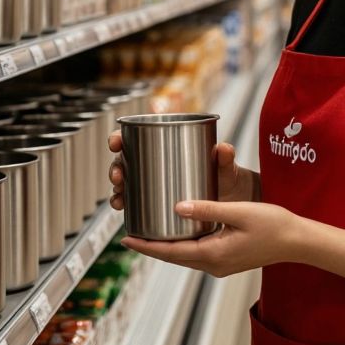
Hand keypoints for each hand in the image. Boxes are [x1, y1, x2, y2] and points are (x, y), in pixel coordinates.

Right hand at [108, 134, 258, 210]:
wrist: (230, 200)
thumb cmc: (225, 175)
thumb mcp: (225, 166)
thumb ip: (225, 157)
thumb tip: (224, 148)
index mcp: (167, 144)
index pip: (136, 135)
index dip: (120, 138)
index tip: (116, 143)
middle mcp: (156, 162)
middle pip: (125, 160)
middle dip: (115, 167)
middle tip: (119, 176)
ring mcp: (153, 181)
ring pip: (126, 182)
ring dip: (116, 188)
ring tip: (119, 197)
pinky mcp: (155, 200)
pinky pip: (133, 200)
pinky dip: (124, 203)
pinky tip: (122, 208)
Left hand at [121, 200, 303, 276]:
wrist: (296, 241)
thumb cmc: (273, 225)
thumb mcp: (239, 212)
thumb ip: (207, 208)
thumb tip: (178, 207)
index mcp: (213, 254)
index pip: (171, 252)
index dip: (147, 246)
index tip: (126, 238)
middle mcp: (214, 264)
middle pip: (173, 257)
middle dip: (151, 246)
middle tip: (130, 234)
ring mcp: (221, 265)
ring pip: (185, 256)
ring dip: (166, 247)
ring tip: (148, 234)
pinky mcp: (227, 260)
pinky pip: (197, 254)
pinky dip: (182, 246)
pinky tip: (178, 234)